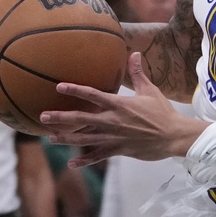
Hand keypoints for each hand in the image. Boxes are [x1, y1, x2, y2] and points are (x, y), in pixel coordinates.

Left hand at [41, 52, 207, 165]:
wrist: (173, 136)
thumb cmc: (163, 112)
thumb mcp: (150, 91)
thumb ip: (138, 73)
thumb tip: (134, 54)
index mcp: (119, 104)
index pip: (92, 94)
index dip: (75, 90)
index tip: (58, 86)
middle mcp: (112, 121)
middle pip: (81, 119)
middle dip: (60, 118)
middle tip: (42, 116)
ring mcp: (113, 137)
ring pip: (84, 139)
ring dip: (66, 138)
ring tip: (51, 138)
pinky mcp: (118, 150)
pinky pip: (97, 156)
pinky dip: (85, 160)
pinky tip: (72, 162)